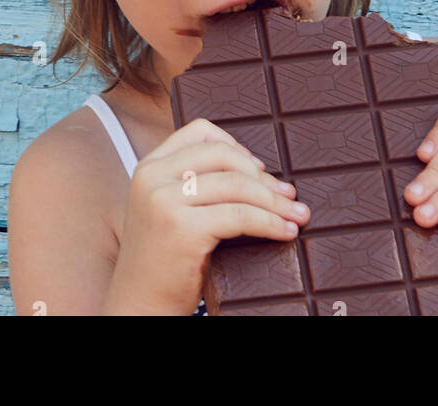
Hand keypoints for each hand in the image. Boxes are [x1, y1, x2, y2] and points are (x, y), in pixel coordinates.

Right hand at [104, 117, 311, 314]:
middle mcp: (153, 177)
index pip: (199, 131)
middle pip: (223, 155)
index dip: (236, 146)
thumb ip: (192, 182)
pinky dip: (270, 222)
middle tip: (289, 195)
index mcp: (149, 166)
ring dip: (275, 200)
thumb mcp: (166, 208)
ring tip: (298, 215)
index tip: (259, 170)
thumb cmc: (163, 261)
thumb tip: (256, 168)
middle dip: (263, 176)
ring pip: (236, 185)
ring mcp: (165, 201)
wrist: (140, 306)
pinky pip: (240, 216)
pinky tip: (285, 231)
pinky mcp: (183, 229)